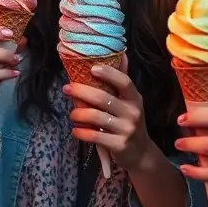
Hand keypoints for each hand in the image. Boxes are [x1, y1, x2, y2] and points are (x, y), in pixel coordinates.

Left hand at [63, 54, 154, 172]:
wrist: (141, 153)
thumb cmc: (129, 122)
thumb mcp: (131, 102)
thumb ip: (122, 80)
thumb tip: (122, 52)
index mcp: (135, 99)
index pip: (124, 82)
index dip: (109, 74)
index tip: (92, 68)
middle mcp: (132, 113)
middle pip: (103, 98)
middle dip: (82, 92)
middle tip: (67, 88)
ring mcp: (126, 130)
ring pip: (96, 117)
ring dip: (78, 114)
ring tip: (72, 115)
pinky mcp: (118, 145)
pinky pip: (95, 137)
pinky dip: (81, 132)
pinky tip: (75, 131)